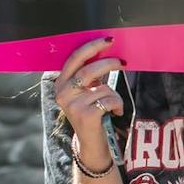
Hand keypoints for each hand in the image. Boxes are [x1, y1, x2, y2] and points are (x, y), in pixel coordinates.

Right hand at [50, 38, 125, 154]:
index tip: (108, 40)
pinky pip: (110, 100)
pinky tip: (114, 113)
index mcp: (60, 83)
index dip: (92, 47)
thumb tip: (106, 51)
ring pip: (103, 87)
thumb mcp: (85, 91)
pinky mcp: (86, 115)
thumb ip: (89, 73)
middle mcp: (62, 93)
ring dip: (115, 95)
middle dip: (109, 63)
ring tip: (113, 104)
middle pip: (89, 70)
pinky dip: (118, 106)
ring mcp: (73, 105)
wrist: (92, 143)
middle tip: (122, 62)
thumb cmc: (91, 111)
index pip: (75, 58)